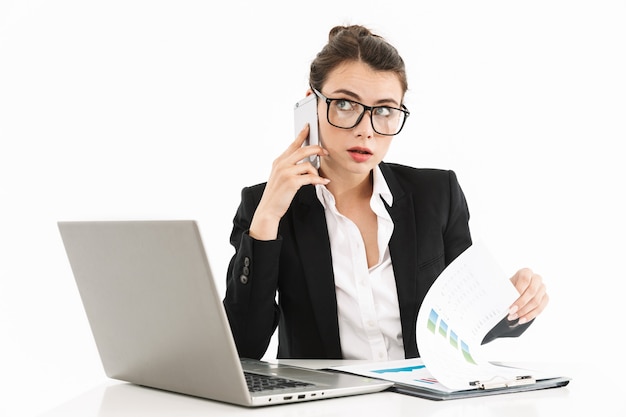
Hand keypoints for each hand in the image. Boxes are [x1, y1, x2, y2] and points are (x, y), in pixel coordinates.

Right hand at [249, 124, 328, 239]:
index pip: (292, 145)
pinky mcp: (292, 182)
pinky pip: (311, 177)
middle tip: (325, 152)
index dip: (301, 135)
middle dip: (316, 149)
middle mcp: (281, 164)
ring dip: (316, 172)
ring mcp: (286, 172)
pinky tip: (323, 182)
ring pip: (308, 164)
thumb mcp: (279, 177)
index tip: (308, 127)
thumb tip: (306, 163)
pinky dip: (319, 180)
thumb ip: (289, 167)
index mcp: (279, 161)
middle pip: (303, 150)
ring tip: (318, 178)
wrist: (268, 209)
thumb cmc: (276, 194)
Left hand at [507, 268, 548, 324]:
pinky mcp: (545, 298)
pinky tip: (522, 320)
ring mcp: (543, 288)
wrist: (516, 290)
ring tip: (514, 317)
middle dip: (521, 304)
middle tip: (511, 313)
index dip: (518, 292)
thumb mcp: (506, 286)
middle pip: (532, 291)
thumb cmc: (510, 287)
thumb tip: (504, 301)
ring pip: (536, 302)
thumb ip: (507, 291)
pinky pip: (540, 308)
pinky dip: (530, 315)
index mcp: (526, 272)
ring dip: (524, 312)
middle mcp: (536, 278)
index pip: (525, 280)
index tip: (511, 302)